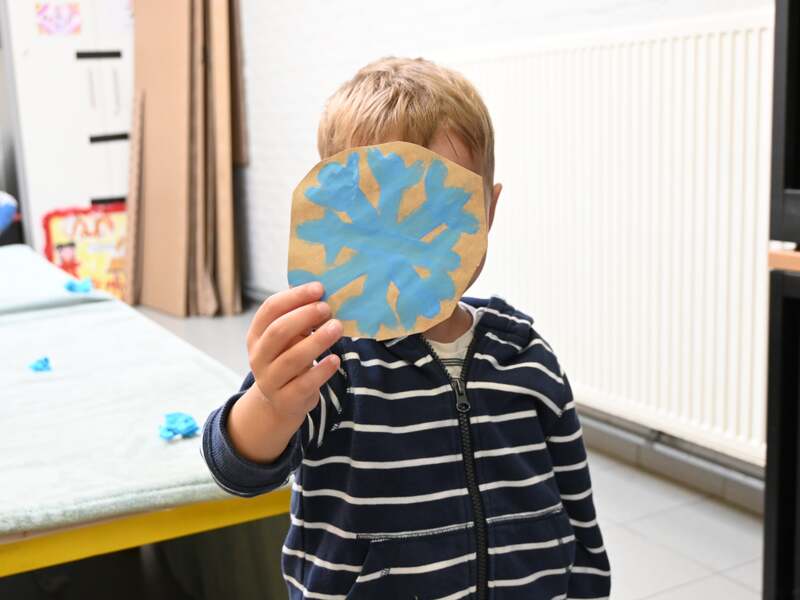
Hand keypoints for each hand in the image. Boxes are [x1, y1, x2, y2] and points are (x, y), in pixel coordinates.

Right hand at [246, 282, 342, 422]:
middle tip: (327, 308)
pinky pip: (304, 384)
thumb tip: (321, 293)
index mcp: (257, 334)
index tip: (318, 288)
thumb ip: (300, 318)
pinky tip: (335, 360)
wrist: (280, 402)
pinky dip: (321, 371)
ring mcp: (270, 380)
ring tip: (337, 327)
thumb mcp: (290, 338)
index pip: (270, 309)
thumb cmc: (288, 359)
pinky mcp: (285, 400)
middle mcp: (258, 356)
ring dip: (317, 341)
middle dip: (304, 316)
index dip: (294, 296)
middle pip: (278, 332)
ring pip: (291, 359)